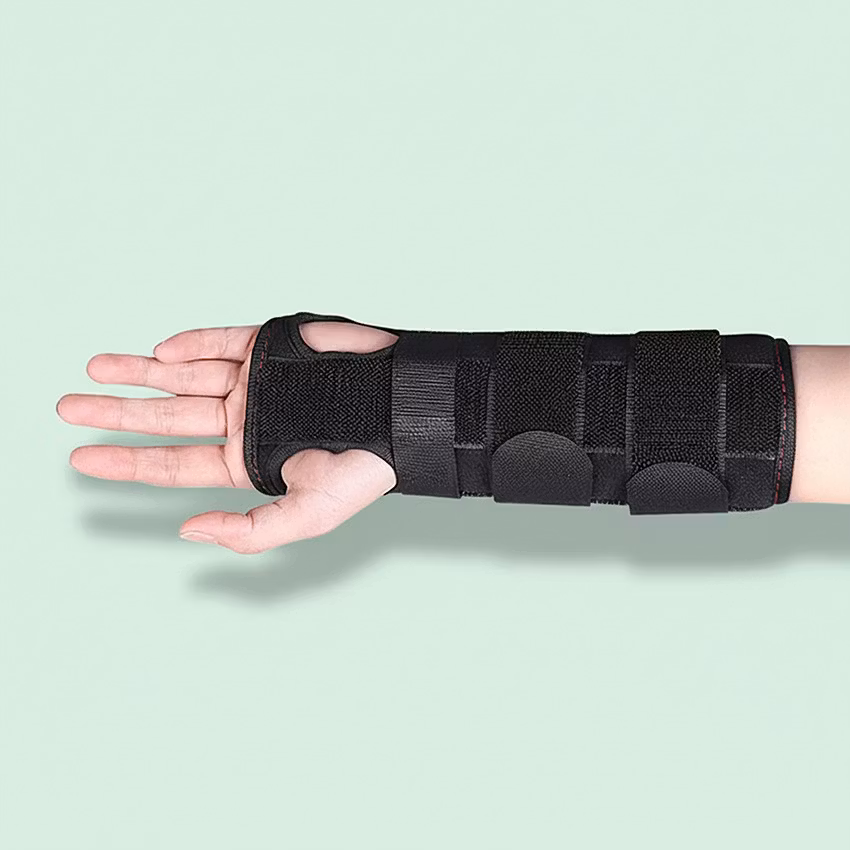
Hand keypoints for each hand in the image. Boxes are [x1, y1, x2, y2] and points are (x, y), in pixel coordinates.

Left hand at [57, 321, 398, 552]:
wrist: (402, 414)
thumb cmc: (364, 470)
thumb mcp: (307, 516)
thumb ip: (248, 532)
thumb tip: (188, 533)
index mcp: (245, 462)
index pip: (173, 464)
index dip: (125, 461)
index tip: (79, 457)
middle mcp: (241, 421)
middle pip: (166, 417)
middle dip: (116, 413)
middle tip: (68, 407)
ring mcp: (252, 382)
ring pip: (182, 375)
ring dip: (138, 372)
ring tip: (94, 367)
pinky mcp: (269, 347)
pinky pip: (219, 343)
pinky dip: (188, 345)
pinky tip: (158, 353)